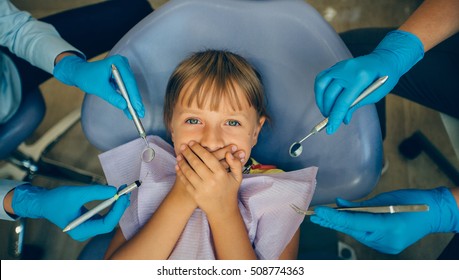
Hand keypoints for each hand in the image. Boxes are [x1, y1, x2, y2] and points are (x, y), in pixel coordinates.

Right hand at [12, 184, 129, 241]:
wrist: (44, 202)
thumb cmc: (56, 199)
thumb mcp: (76, 193)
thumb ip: (95, 192)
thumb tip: (114, 190)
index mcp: (81, 230)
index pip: (106, 224)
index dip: (117, 210)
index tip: (122, 196)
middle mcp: (86, 232)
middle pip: (109, 223)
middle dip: (119, 207)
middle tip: (125, 192)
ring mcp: (88, 228)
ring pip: (108, 219)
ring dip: (116, 206)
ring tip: (122, 192)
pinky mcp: (89, 221)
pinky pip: (104, 215)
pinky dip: (111, 206)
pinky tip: (116, 196)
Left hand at [53, 54, 143, 118]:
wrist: (79, 73)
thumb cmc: (86, 77)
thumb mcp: (99, 88)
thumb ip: (112, 97)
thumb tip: (124, 106)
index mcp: (117, 62)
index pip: (129, 81)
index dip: (134, 95)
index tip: (137, 107)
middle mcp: (122, 64)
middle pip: (131, 85)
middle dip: (135, 100)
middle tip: (140, 112)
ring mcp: (123, 70)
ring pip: (130, 89)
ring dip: (132, 101)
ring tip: (136, 114)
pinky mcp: (121, 77)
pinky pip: (126, 90)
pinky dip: (127, 99)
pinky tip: (130, 109)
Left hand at [176, 142, 242, 216]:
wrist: (223, 210)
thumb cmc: (230, 191)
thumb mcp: (237, 177)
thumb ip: (236, 164)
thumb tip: (229, 153)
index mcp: (221, 174)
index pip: (207, 157)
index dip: (198, 149)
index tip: (192, 143)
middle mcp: (211, 181)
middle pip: (196, 163)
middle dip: (188, 153)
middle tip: (183, 146)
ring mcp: (202, 189)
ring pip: (189, 172)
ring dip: (182, 162)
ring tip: (179, 155)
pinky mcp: (195, 195)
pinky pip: (186, 182)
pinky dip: (180, 173)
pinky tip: (178, 166)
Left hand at [310, 187, 458, 253]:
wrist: (434, 213)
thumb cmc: (412, 201)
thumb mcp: (384, 199)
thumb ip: (361, 205)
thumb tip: (340, 204)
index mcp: (386, 226)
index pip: (353, 222)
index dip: (334, 217)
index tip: (318, 211)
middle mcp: (385, 240)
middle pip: (352, 230)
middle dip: (333, 222)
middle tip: (314, 216)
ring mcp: (387, 246)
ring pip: (357, 234)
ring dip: (341, 225)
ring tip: (323, 218)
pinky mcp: (387, 246)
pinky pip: (366, 236)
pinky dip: (355, 227)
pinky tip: (341, 221)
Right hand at [314, 30, 423, 133]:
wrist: (386, 59)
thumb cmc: (384, 77)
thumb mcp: (375, 95)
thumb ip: (357, 105)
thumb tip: (343, 119)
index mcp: (361, 78)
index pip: (343, 102)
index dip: (335, 117)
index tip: (330, 129)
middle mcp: (347, 70)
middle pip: (330, 94)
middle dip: (328, 111)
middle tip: (330, 120)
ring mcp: (340, 66)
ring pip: (321, 84)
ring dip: (321, 100)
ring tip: (326, 110)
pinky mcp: (336, 65)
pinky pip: (322, 78)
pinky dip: (320, 90)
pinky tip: (324, 98)